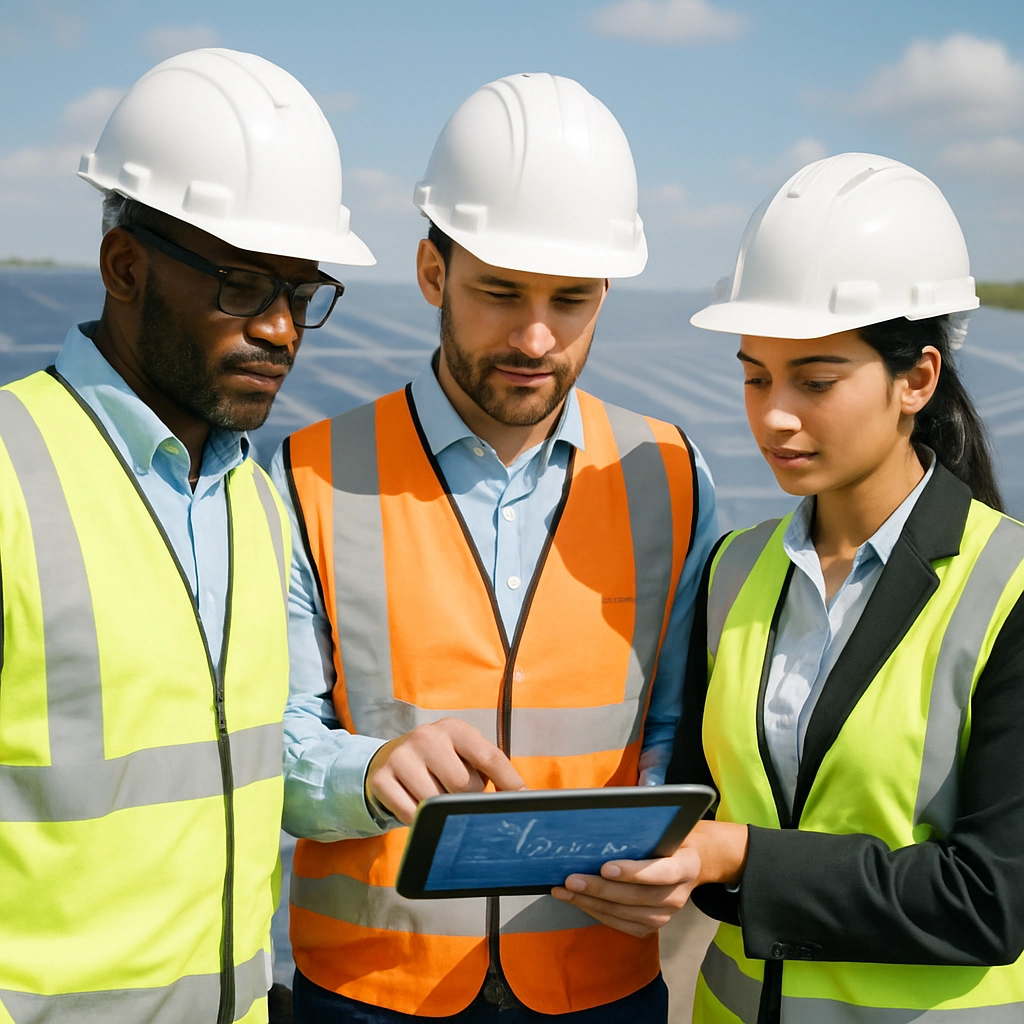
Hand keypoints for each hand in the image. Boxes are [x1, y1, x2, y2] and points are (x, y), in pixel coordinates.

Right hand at [366, 717, 525, 823]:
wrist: (391, 759)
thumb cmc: (441, 761)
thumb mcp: (465, 755)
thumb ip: (491, 770)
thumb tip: (522, 798)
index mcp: (455, 728)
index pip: (489, 756)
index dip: (509, 782)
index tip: (522, 801)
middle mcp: (427, 736)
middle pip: (462, 785)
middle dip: (465, 797)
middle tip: (457, 793)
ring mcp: (401, 756)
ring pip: (436, 802)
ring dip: (441, 810)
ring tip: (436, 795)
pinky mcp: (381, 778)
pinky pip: (411, 814)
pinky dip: (419, 820)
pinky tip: (417, 804)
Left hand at [550, 819, 748, 936]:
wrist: (692, 862)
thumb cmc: (671, 837)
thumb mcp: (668, 825)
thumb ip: (646, 824)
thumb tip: (607, 808)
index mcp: (687, 865)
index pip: (663, 873)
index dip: (634, 872)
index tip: (605, 867)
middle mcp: (679, 895)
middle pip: (638, 898)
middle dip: (600, 889)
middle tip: (571, 879)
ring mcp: (666, 915)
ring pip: (626, 915)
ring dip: (592, 903)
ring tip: (565, 891)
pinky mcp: (653, 926)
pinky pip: (622, 925)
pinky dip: (597, 914)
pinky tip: (577, 901)